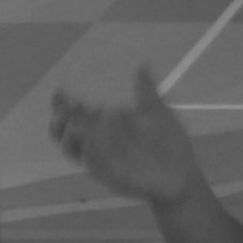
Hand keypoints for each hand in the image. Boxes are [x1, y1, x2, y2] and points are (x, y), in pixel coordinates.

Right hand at [50, 66, 207, 206]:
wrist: (182, 175)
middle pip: (66, 131)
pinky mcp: (108, 176)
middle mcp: (98, 142)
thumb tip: (142, 66)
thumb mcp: (159, 114)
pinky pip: (91, 165)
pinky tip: (93, 140)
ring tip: (79, 122)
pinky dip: (88, 152)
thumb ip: (146, 93)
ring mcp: (101, 160)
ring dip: (70, 136)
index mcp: (106, 125)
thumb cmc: (169, 145)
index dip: (63, 104)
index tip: (60, 92)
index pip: (76, 113)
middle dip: (61, 119)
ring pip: (73, 148)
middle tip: (68, 107)